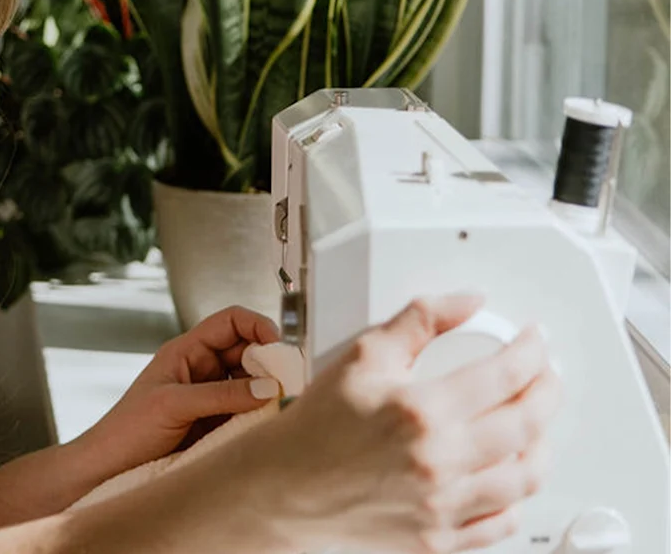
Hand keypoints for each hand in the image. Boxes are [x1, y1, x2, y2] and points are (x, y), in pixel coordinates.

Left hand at [71, 305, 282, 482]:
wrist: (109, 469)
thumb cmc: (127, 429)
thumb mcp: (172, 404)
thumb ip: (220, 395)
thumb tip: (268, 387)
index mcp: (187, 351)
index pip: (231, 322)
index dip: (258, 326)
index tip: (279, 347)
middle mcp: (202, 369)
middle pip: (249, 352)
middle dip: (271, 363)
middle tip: (289, 382)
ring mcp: (212, 397)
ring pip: (253, 384)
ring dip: (269, 392)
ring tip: (283, 405)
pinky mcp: (219, 425)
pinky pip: (249, 412)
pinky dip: (263, 416)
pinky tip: (270, 424)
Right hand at [257, 294, 561, 553]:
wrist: (282, 487)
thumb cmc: (315, 427)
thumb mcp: (362, 356)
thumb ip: (418, 321)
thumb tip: (466, 302)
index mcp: (421, 411)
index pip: (506, 374)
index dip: (532, 352)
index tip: (534, 342)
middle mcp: (438, 461)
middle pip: (528, 423)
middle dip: (549, 390)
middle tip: (546, 376)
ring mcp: (441, 505)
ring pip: (526, 477)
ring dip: (542, 444)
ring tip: (534, 424)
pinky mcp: (438, 538)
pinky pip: (501, 521)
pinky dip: (516, 497)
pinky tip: (507, 475)